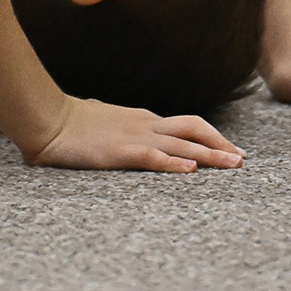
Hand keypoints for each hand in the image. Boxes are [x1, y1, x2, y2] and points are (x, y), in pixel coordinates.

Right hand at [28, 96, 244, 172]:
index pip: (185, 125)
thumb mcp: (102, 120)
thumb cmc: (69, 122)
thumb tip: (114, 128)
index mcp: (142, 120)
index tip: (229, 149)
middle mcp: (145, 125)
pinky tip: (192, 171)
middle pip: (194, 129)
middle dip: (221, 144)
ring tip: (233, 165)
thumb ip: (117, 125)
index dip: (211, 137)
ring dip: (211, 156)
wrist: (48, 119)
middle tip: (242, 159)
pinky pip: (155, 157)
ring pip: (183, 144)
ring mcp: (135, 137)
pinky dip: (176, 164)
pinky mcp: (121, 152)